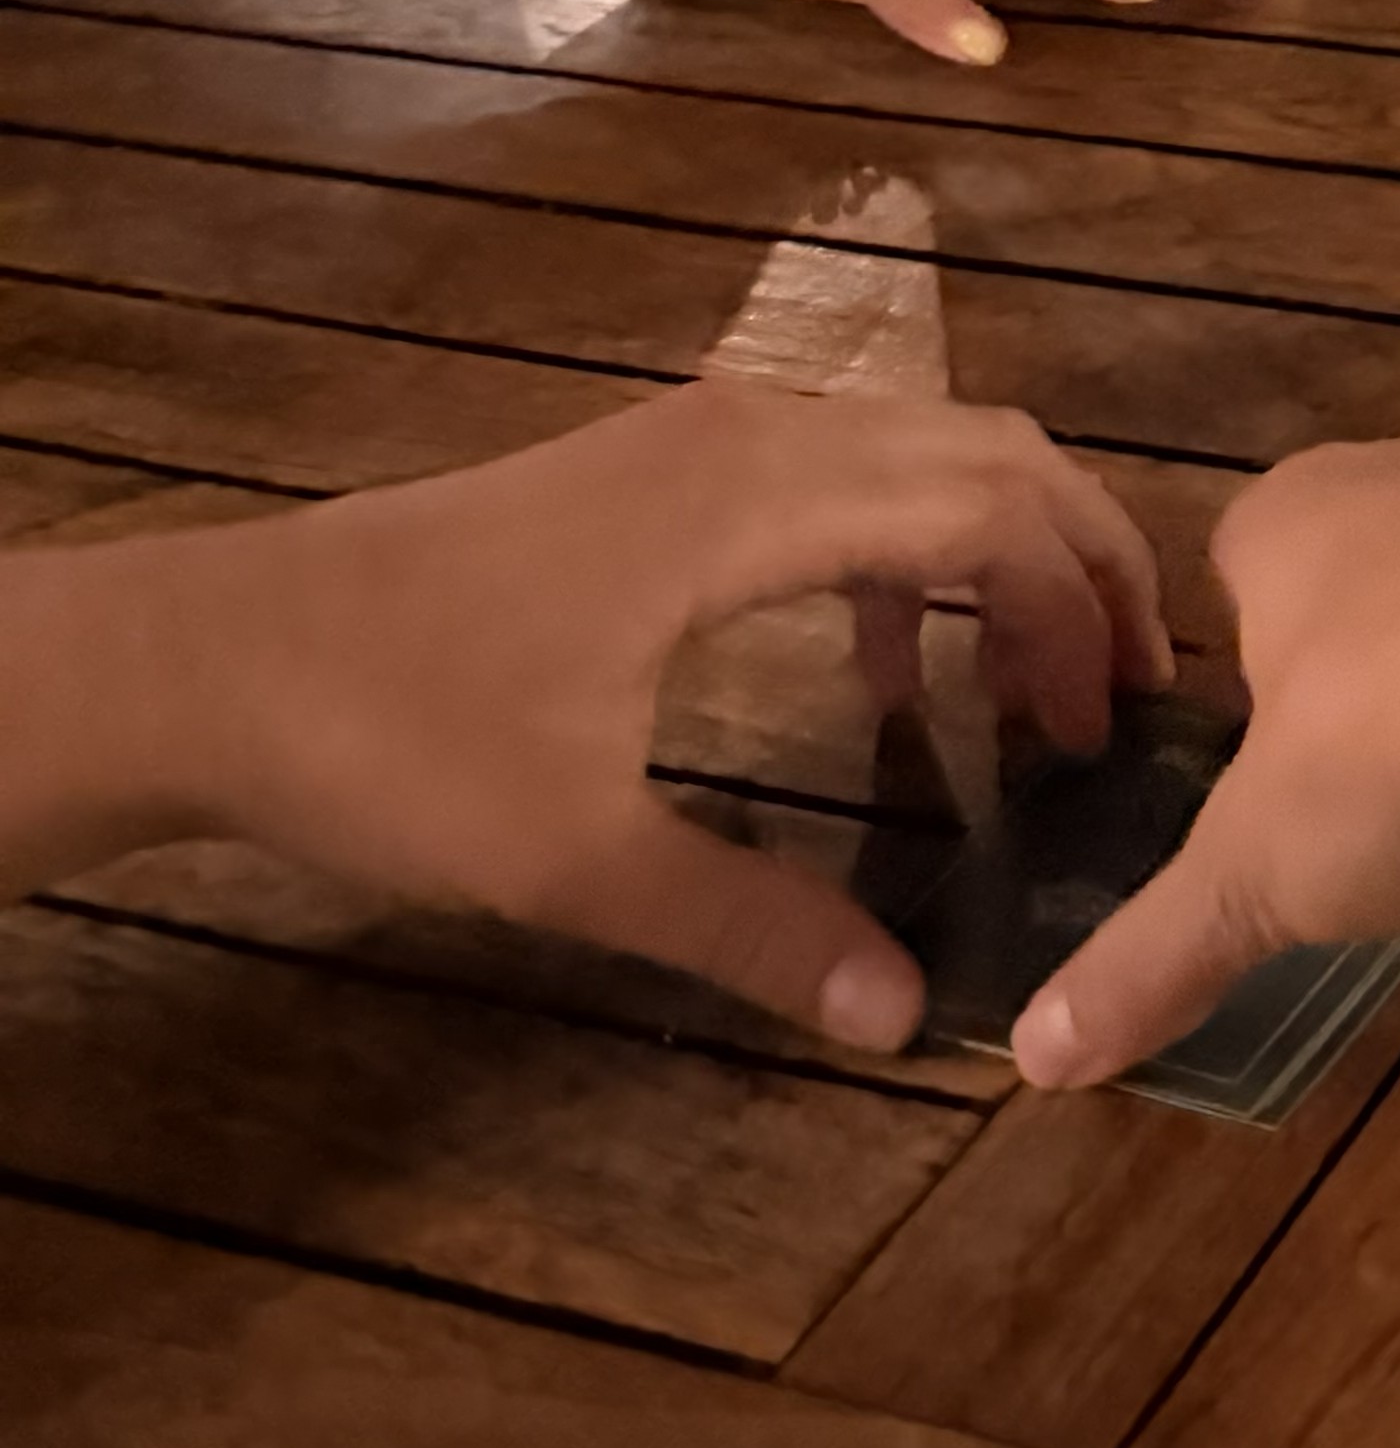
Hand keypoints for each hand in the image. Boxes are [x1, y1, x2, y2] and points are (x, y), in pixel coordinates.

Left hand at [142, 377, 1169, 1044]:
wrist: (222, 656)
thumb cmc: (398, 739)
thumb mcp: (576, 857)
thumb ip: (750, 927)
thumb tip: (903, 1016)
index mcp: (754, 500)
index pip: (992, 508)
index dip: (1081, 610)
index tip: (1109, 735)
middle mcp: (752, 431)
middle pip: (985, 450)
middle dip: (1080, 562)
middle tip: (1129, 700)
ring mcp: (700, 435)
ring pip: (919, 450)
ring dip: (999, 553)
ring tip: (1035, 695)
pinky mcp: (659, 463)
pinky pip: (843, 474)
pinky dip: (909, 553)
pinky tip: (888, 677)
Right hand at [1010, 414, 1399, 1085]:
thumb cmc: (1391, 762)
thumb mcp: (1254, 875)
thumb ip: (1147, 956)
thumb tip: (1036, 1057)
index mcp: (1309, 515)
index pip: (1252, 543)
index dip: (1261, 634)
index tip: (1279, 729)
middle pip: (1396, 531)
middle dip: (1391, 622)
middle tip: (1392, 751)